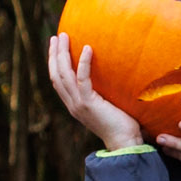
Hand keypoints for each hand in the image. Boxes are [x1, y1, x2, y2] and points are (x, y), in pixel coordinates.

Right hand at [47, 33, 145, 148]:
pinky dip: (84, 62)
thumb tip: (112, 76)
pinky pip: (82, 78)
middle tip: (56, 36)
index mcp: (74, 105)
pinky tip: (88, 48)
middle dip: (54, 54)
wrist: (125, 143)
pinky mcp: (88, 103)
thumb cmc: (123, 126)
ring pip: (63, 74)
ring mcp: (78, 104)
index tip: (55, 46)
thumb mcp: (108, 106)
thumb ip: (103, 94)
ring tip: (65, 36)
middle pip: (56, 74)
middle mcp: (72, 104)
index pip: (58, 80)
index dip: (54, 63)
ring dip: (63, 53)